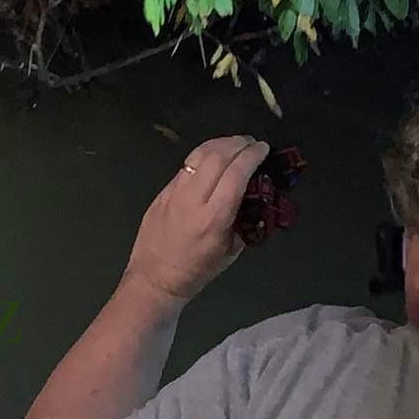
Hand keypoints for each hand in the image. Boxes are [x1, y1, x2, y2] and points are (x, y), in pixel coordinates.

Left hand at [122, 135, 271, 304]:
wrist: (155, 276)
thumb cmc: (198, 270)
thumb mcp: (231, 250)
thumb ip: (244, 220)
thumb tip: (255, 196)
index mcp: (213, 218)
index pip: (235, 176)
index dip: (251, 157)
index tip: (263, 148)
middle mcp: (192, 200)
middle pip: (215, 158)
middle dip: (236, 144)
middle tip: (251, 142)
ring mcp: (173, 193)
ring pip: (197, 156)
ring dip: (219, 144)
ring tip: (235, 142)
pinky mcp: (162, 191)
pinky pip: (185, 166)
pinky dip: (203, 155)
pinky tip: (213, 155)